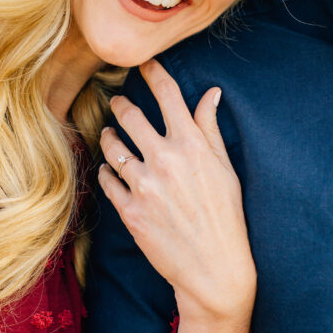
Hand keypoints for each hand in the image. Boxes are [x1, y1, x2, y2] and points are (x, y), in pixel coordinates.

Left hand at [98, 59, 256, 324]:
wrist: (214, 269)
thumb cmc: (227, 217)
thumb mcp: (225, 169)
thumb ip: (210, 129)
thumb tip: (210, 93)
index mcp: (192, 145)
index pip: (168, 95)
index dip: (152, 72)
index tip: (142, 63)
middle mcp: (165, 159)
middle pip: (130, 115)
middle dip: (120, 103)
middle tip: (116, 101)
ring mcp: (144, 185)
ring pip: (112, 146)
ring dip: (108, 136)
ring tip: (109, 134)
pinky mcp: (129, 210)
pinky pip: (106, 179)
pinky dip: (106, 171)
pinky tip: (110, 169)